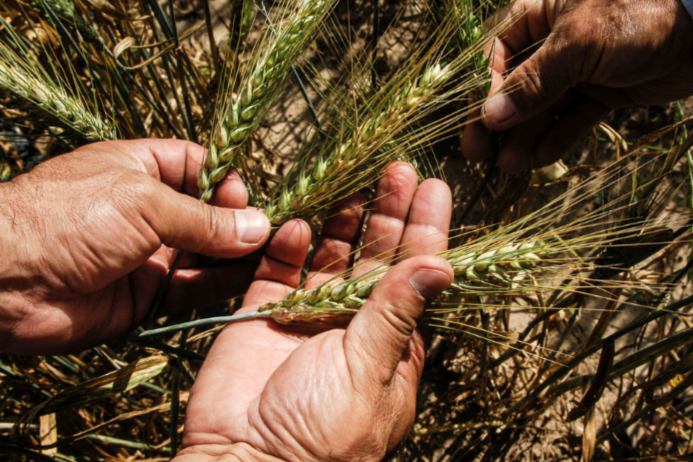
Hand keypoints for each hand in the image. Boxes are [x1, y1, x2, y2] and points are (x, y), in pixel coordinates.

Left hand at [0, 140, 269, 354]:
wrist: (4, 283)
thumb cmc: (67, 219)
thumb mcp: (141, 202)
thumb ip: (203, 219)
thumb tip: (259, 225)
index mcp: (139, 169)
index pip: (198, 166)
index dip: (227, 181)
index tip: (249, 199)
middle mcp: (147, 211)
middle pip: (208, 213)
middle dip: (241, 222)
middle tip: (276, 234)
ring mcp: (148, 254)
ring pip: (206, 253)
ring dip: (238, 256)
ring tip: (275, 258)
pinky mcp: (147, 296)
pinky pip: (193, 289)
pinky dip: (221, 287)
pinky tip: (250, 282)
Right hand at [176, 162, 453, 461]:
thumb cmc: (320, 436)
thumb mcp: (369, 372)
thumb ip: (396, 314)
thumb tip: (440, 266)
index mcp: (391, 342)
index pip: (415, 275)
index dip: (425, 231)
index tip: (435, 189)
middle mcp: (353, 323)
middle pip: (375, 255)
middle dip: (388, 212)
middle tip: (399, 169)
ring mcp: (308, 315)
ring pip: (329, 255)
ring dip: (343, 218)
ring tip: (356, 177)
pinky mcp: (265, 313)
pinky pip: (280, 268)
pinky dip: (289, 244)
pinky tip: (300, 224)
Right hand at [462, 0, 692, 172]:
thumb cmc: (637, 17)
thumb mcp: (577, 45)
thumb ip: (532, 82)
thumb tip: (490, 117)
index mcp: (539, 14)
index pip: (495, 54)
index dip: (483, 91)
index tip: (478, 124)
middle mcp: (553, 40)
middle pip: (514, 85)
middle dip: (499, 122)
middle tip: (480, 155)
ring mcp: (578, 67)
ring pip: (542, 105)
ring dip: (525, 136)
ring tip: (512, 167)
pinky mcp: (602, 89)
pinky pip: (572, 116)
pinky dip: (559, 136)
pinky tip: (543, 159)